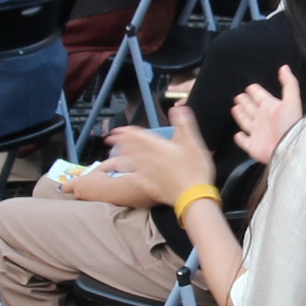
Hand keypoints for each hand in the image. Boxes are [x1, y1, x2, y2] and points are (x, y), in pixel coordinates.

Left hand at [105, 111, 219, 202]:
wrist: (193, 196)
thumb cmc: (195, 168)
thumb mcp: (193, 143)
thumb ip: (184, 125)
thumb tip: (177, 108)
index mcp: (159, 147)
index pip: (139, 137)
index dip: (127, 132)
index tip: (117, 130)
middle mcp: (151, 160)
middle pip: (132, 149)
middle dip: (120, 143)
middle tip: (110, 139)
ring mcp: (149, 174)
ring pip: (132, 164)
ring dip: (123, 157)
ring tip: (115, 154)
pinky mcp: (152, 187)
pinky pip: (138, 180)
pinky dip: (131, 176)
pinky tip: (128, 176)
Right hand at [229, 65, 305, 162]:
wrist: (289, 148)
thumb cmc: (291, 124)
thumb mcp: (292, 100)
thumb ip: (289, 84)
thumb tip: (284, 67)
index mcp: (271, 108)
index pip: (261, 96)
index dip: (256, 91)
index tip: (250, 86)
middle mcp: (263, 120)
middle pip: (252, 108)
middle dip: (246, 102)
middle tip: (239, 96)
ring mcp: (257, 133)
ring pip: (246, 122)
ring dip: (241, 115)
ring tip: (235, 107)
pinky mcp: (253, 146)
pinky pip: (244, 141)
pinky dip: (240, 138)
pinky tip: (237, 134)